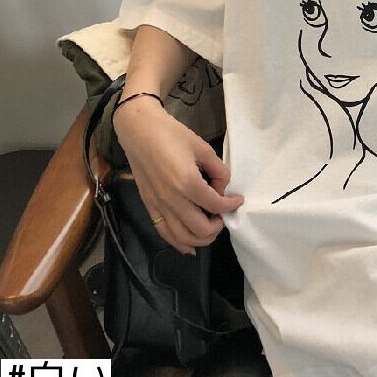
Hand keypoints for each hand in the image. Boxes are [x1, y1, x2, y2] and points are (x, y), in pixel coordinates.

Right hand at [114, 100, 242, 255]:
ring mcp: (158, 205)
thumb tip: (222, 187)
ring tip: (211, 228)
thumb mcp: (202, 147)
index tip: (237, 200)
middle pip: (200, 229)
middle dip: (218, 226)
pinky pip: (164, 232)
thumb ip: (218, 170)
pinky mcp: (149, 206)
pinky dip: (178, 243)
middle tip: (223, 215)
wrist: (139, 130)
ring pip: (182, 237)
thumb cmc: (171, 134)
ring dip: (201, 239)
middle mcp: (172, 199)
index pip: (216, 205)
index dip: (231, 205)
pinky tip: (189, 246)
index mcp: (188, 183)